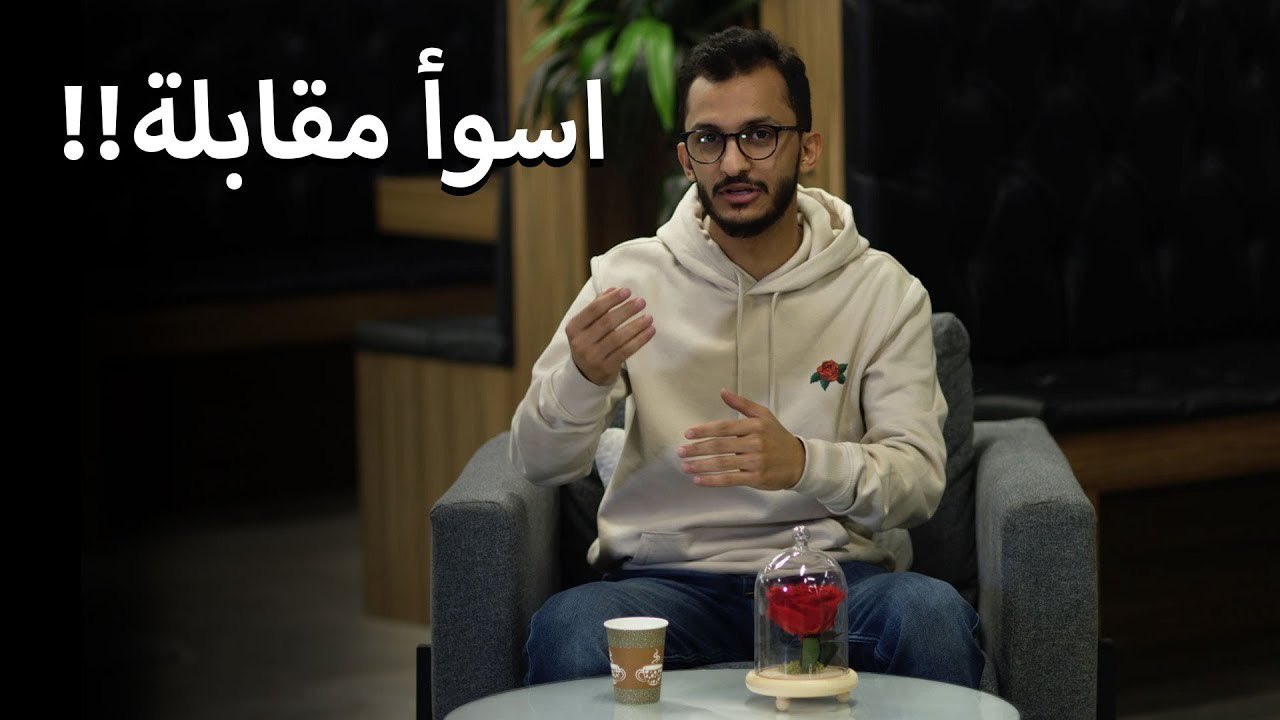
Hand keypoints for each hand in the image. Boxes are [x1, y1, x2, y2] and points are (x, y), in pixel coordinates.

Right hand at [566, 287, 654, 385]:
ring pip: (618, 337)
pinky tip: (650, 331)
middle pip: (607, 322)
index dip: (612, 299)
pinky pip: (626, 351)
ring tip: (649, 317)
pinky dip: (640, 340)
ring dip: (636, 325)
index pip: (594, 309)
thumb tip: (614, 289)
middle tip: (642, 302)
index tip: (627, 291)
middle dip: (626, 310)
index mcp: (574, 328)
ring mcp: (592, 357)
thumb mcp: (587, 326)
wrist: (585, 374)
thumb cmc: (589, 343)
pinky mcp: (605, 368)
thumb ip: (598, 307)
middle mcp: (580, 342)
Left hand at [678, 389, 805, 489]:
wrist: (800, 461)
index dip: (704, 430)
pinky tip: (699, 480)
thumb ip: (742, 404)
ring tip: (685, 466)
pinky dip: (713, 480)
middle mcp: (755, 443)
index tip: (688, 434)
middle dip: (697, 449)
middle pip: (720, 446)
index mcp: (754, 426)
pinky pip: (730, 479)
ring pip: (723, 463)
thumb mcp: (764, 415)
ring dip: (701, 465)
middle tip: (681, 451)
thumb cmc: (778, 437)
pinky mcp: (757, 478)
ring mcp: (756, 461)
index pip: (724, 427)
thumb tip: (723, 391)